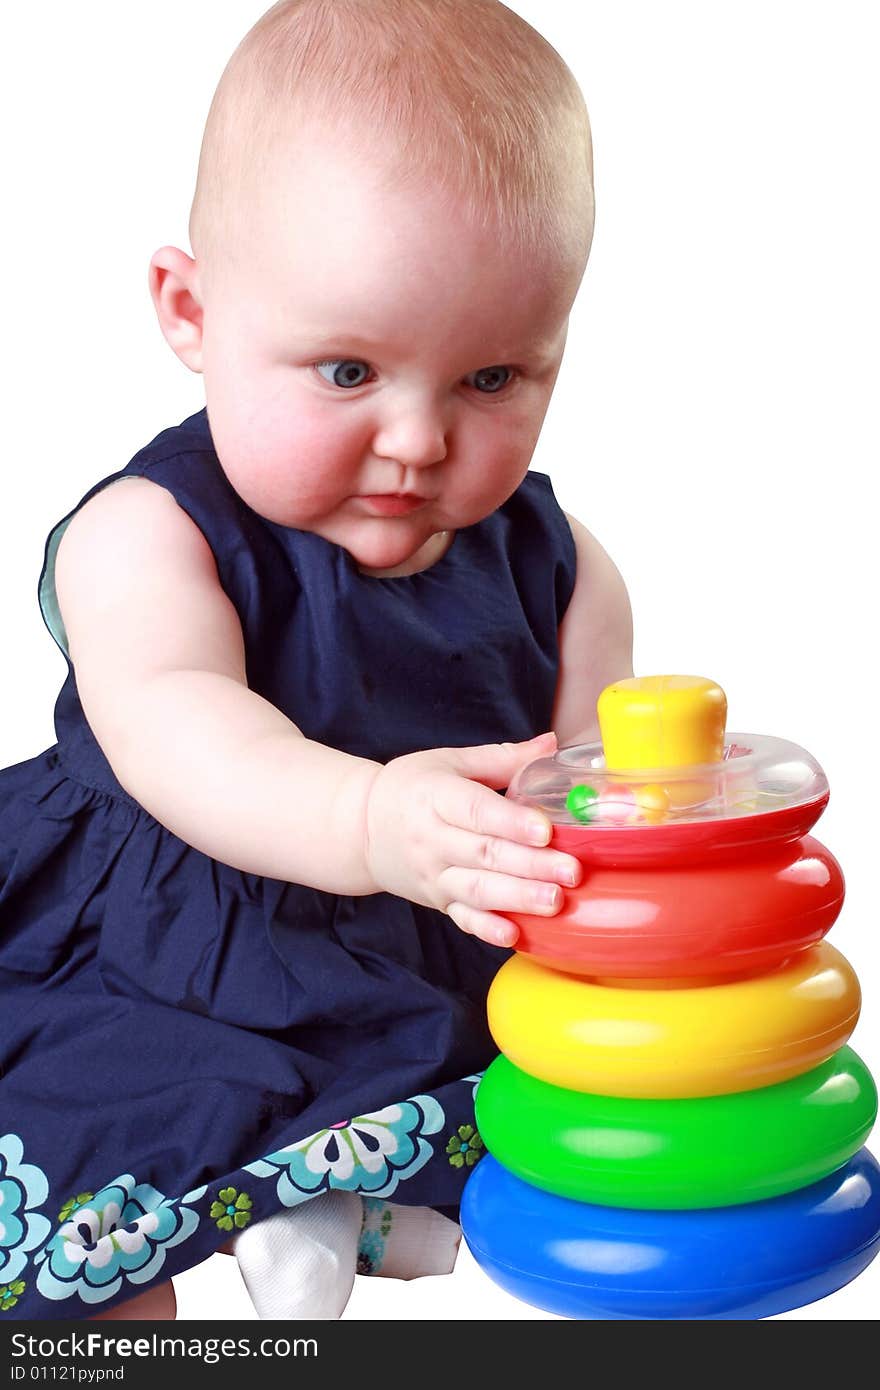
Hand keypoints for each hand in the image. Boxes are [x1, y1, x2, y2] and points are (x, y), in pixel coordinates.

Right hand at [363, 732, 581, 946]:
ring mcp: (434, 874)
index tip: (546, 830)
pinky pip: (462, 918)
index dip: (512, 821)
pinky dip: (486, 929)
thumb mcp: (450, 762)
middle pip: (485, 854)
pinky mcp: (437, 900)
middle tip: (571, 871)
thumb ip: (503, 758)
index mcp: (436, 797)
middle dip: (531, 865)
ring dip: (518, 898)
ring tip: (555, 901)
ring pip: (478, 889)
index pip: (477, 810)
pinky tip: (514, 935)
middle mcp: (432, 839)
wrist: (361, 827)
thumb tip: (552, 743)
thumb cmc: (412, 787)